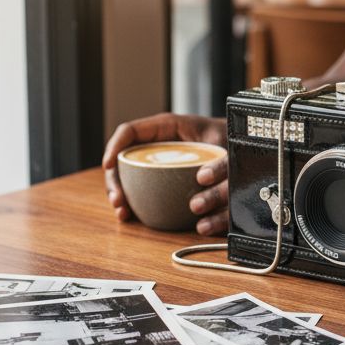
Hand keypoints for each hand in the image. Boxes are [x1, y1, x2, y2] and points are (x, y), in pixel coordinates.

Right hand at [102, 113, 227, 234]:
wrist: (236, 148)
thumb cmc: (228, 140)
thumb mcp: (223, 144)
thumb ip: (218, 159)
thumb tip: (204, 178)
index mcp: (166, 127)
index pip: (130, 132)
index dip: (114, 146)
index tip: (108, 164)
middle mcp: (157, 144)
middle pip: (123, 159)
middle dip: (114, 179)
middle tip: (118, 200)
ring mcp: (156, 161)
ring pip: (128, 177)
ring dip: (121, 194)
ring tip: (122, 212)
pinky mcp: (160, 178)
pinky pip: (140, 190)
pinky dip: (133, 204)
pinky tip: (131, 217)